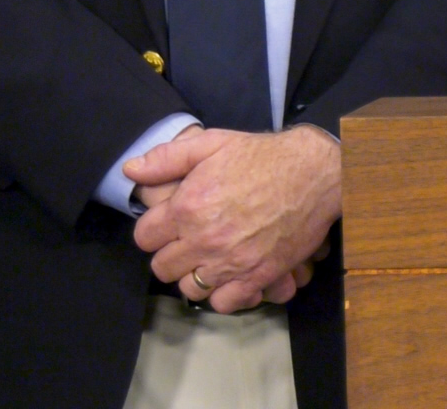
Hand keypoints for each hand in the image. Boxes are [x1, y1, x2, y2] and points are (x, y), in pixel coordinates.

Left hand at [129, 126, 342, 313]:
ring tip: (210, 259)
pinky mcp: (258, 276)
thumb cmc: (264, 156)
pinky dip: (223, 294)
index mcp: (187, 207)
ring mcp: (231, 262)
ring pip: (188, 289)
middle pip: (162, 267)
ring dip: (195, 275)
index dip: (155, 230)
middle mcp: (204, 239)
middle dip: (172, 254)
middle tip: (191, 241)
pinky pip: (223, 303)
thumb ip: (168, 158)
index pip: (144, 238)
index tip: (171, 224)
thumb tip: (130, 171)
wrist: (316, 173)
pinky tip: (230, 276)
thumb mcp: (213, 143)